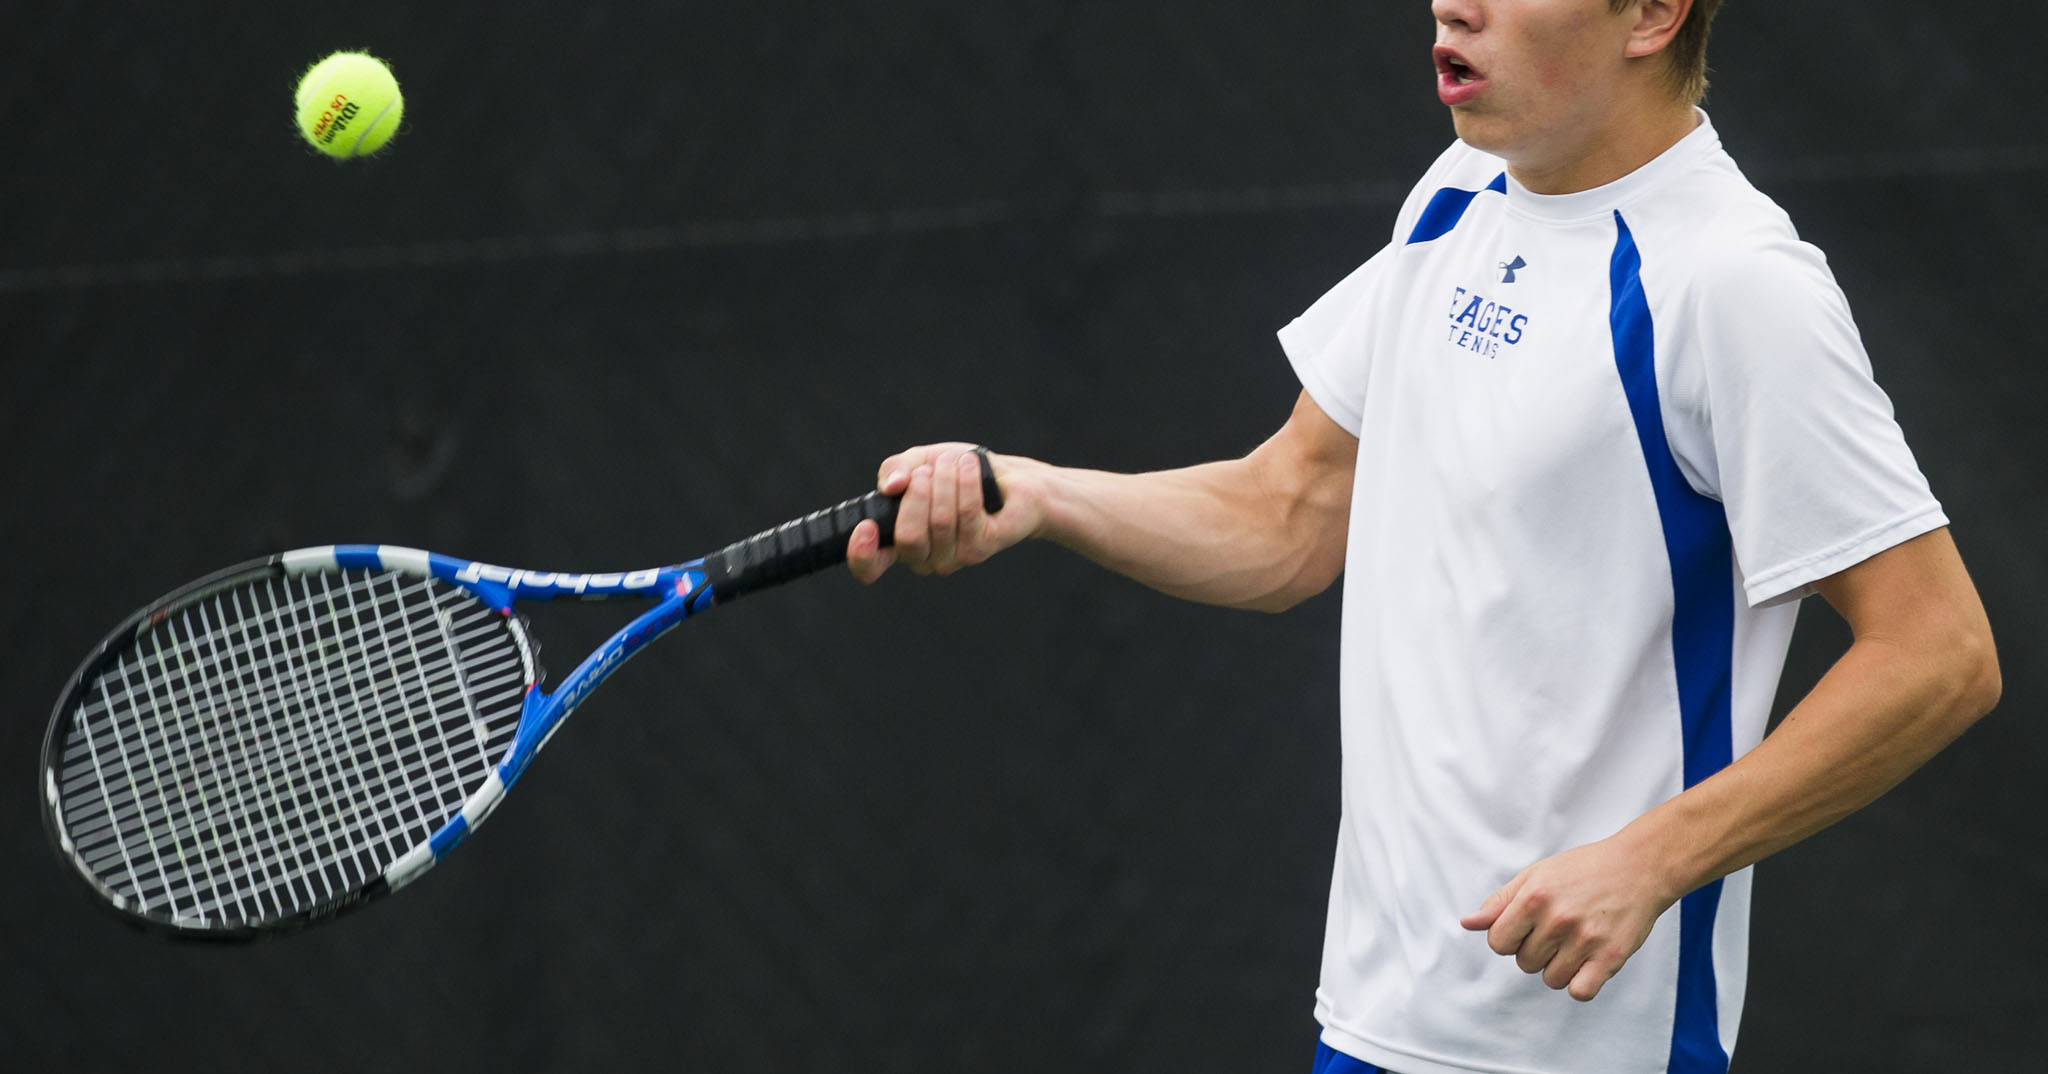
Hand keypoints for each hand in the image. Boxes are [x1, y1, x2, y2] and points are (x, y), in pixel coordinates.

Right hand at [847, 443, 1036, 582]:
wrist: (1011, 479)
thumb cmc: (960, 473)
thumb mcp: (919, 462)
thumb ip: (895, 469)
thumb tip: (892, 486)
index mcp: (899, 542)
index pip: (869, 567)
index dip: (861, 554)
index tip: (866, 527)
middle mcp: (923, 558)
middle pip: (908, 537)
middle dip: (917, 494)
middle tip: (929, 471)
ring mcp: (952, 557)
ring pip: (939, 521)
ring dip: (945, 481)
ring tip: (953, 462)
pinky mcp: (980, 549)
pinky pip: (967, 513)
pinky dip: (966, 482)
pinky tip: (969, 465)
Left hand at [1459, 834, 1677, 1001]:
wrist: (1639, 867)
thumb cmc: (1583, 870)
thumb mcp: (1535, 875)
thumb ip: (1500, 902)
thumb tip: (1468, 924)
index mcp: (1534, 897)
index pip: (1498, 943)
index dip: (1509, 938)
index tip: (1526, 927)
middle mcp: (1557, 919)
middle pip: (1524, 963)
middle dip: (1535, 950)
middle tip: (1558, 929)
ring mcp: (1585, 940)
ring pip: (1551, 979)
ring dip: (1558, 967)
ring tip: (1574, 942)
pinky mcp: (1611, 957)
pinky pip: (1580, 992)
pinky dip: (1581, 984)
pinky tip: (1587, 963)